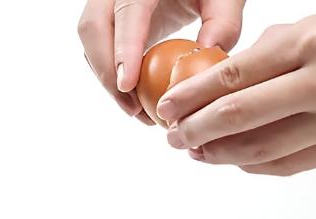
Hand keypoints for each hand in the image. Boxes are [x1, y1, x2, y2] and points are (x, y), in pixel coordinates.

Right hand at [78, 0, 244, 122]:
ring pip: (92, 42)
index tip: (127, 84)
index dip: (123, 48)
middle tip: (133, 109)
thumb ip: (223, 21)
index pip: (127, 13)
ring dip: (108, 81)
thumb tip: (209, 53)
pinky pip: (100, 49)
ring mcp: (110, 4)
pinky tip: (136, 100)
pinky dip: (113, 77)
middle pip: (94, 28)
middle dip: (107, 74)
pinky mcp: (111, 21)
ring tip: (138, 111)